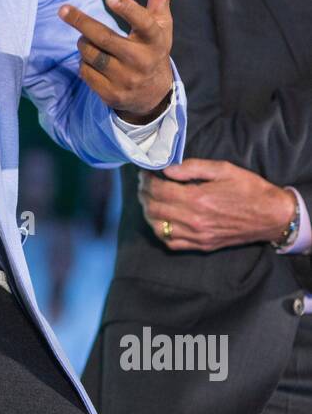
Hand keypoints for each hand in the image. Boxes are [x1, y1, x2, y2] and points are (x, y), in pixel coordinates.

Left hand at [58, 0, 182, 122]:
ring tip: (88, 40)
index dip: (127, 9)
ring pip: (91, 54)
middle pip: (105, 38)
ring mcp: (126, 80)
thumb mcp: (161, 25)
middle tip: (63, 10)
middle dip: (81, 22)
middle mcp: (142, 61)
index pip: (144, 23)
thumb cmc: (153, 49)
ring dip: (83, 43)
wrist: (152, 94)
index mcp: (155, 40)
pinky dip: (83, 62)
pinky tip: (91, 60)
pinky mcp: (112, 95)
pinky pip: (85, 72)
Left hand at [138, 158, 296, 250]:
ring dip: (148, 212)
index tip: (145, 173)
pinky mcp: (201, 246)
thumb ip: (192, 167)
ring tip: (148, 200)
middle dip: (143, 194)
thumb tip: (167, 168)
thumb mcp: (223, 169)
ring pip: (158, 227)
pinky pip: (171, 242)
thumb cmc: (249, 189)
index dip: (147, 180)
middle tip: (144, 184)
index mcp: (198, 199)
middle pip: (154, 208)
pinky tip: (160, 219)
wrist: (271, 216)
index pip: (159, 190)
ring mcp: (197, 236)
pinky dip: (160, 231)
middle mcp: (194, 220)